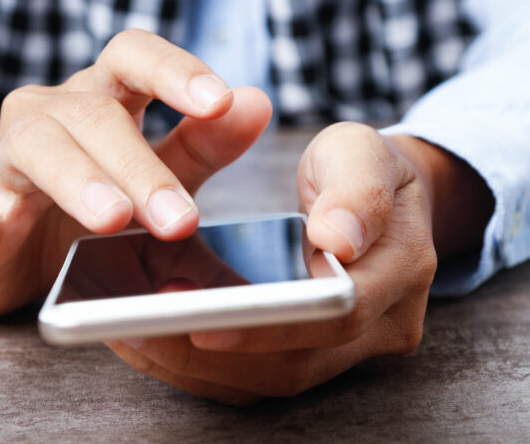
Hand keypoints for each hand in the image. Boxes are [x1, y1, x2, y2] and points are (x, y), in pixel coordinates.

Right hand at [0, 30, 271, 317]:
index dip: (174, 72)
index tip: (218, 101)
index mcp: (101, 104)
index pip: (134, 60)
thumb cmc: (94, 204)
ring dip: (77, 181)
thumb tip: (256, 101)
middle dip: (141, 164)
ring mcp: (6, 164)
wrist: (22, 252)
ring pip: (37, 149)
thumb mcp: (157, 172)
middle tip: (180, 216)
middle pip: (94, 115)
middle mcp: (52, 118)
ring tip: (110, 218)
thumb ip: (201, 144)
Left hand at [108, 122, 491, 404]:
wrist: (374, 202)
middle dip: (210, 355)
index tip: (197, 323)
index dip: (267, 325)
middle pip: (294, 364)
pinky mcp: (315, 354)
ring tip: (130, 334)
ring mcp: (349, 349)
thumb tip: (339, 240)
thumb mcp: (363, 152)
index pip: (336, 314)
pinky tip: (154, 336)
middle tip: (135, 330)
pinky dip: (203, 363)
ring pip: (270, 379)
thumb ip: (356, 188)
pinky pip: (257, 374)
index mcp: (400, 270)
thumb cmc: (362, 168)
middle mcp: (382, 325)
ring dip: (196, 364)